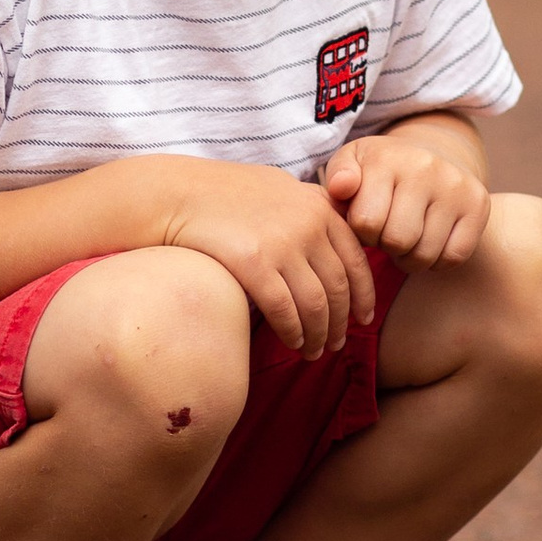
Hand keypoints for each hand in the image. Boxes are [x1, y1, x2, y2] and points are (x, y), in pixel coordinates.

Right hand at [159, 163, 374, 355]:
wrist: (177, 192)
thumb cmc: (225, 193)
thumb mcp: (279, 188)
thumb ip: (310, 209)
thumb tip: (333, 235)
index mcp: (320, 207)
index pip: (356, 260)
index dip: (363, 295)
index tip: (363, 319)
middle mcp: (308, 224)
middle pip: (338, 287)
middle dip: (340, 322)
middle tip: (336, 345)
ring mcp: (283, 243)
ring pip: (315, 304)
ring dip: (318, 335)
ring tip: (313, 352)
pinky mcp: (254, 262)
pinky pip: (284, 309)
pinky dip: (293, 331)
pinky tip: (292, 342)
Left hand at [323, 120, 490, 269]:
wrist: (434, 154)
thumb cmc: (382, 170)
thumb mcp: (352, 163)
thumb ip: (338, 176)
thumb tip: (341, 187)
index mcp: (387, 159)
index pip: (366, 223)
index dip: (362, 232)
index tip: (367, 220)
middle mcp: (426, 168)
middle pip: (398, 241)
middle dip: (386, 246)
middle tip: (387, 233)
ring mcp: (456, 187)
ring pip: (425, 254)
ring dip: (410, 257)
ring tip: (406, 239)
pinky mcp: (479, 205)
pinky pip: (453, 257)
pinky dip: (437, 260)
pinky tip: (429, 242)